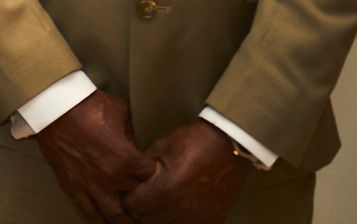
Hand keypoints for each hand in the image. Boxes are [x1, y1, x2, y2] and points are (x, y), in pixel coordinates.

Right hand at [35, 91, 155, 221]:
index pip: (151, 179)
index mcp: (127, 158)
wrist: (53, 106)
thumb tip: (134, 143)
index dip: (154, 180)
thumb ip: (131, 132)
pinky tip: (103, 222)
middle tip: (147, 208)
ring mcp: (91, 184)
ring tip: (129, 222)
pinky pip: (87, 211)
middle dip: (143, 205)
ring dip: (124, 221)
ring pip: (114, 216)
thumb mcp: (119, 112)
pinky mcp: (72, 185)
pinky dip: (97, 220)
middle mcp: (112, 176)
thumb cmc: (84, 105)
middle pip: (136, 202)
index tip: (154, 180)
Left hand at [123, 120, 249, 223]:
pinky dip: (178, 220)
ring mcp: (199, 216)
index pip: (133, 206)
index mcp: (165, 189)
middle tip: (141, 198)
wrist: (229, 146)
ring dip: (159, 216)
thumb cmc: (192, 142)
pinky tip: (176, 207)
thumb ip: (141, 167)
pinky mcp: (212, 219)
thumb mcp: (160, 147)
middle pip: (147, 220)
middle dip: (140, 209)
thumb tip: (127, 178)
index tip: (128, 192)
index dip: (127, 198)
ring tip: (158, 203)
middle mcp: (182, 208)